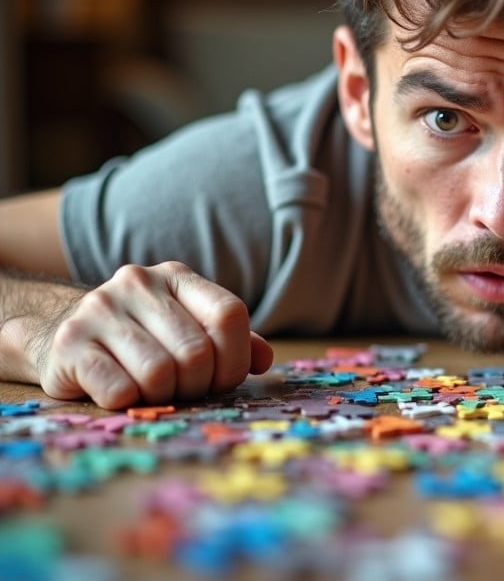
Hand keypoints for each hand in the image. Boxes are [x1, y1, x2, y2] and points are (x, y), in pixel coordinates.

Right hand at [36, 262, 273, 409]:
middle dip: (197, 385)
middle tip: (182, 390)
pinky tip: (120, 394)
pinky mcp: (69, 344)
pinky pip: (120, 391)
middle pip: (196, 352)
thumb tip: (264, 360)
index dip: (235, 358)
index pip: (229, 314)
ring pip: (159, 373)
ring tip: (151, 391)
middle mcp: (138, 283)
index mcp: (176, 276)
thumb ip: (232, 342)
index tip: (223, 380)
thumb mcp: (188, 330)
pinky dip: (129, 403)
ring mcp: (99, 309)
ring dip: (162, 396)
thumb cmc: (141, 341)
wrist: (61, 338)